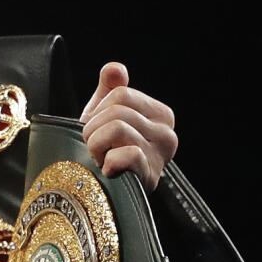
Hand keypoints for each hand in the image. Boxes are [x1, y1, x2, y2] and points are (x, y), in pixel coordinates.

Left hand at [81, 62, 177, 191]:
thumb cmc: (105, 154)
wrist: (103, 192)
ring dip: (96, 147)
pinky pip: (125, 154)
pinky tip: (109, 172)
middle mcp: (167, 133)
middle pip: (117, 109)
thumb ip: (111, 90)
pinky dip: (108, 162)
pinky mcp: (150, 175)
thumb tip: (115, 68)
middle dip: (94, 130)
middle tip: (97, 150)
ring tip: (102, 160)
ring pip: (116, 127)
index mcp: (161, 115)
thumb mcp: (105, 117)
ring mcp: (161, 155)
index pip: (121, 94)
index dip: (99, 112)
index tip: (100, 133)